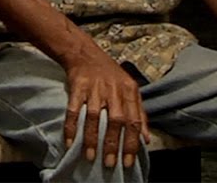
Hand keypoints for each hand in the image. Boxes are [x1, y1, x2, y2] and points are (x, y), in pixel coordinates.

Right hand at [61, 50, 148, 169]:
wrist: (85, 53)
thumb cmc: (110, 74)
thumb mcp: (130, 89)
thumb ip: (140, 113)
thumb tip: (146, 138)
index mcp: (129, 91)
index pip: (133, 121)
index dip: (132, 142)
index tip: (129, 161)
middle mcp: (113, 90)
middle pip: (116, 121)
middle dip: (114, 144)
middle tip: (111, 163)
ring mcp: (95, 88)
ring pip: (95, 117)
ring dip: (92, 138)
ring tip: (91, 156)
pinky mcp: (78, 87)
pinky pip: (74, 110)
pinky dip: (71, 127)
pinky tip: (70, 141)